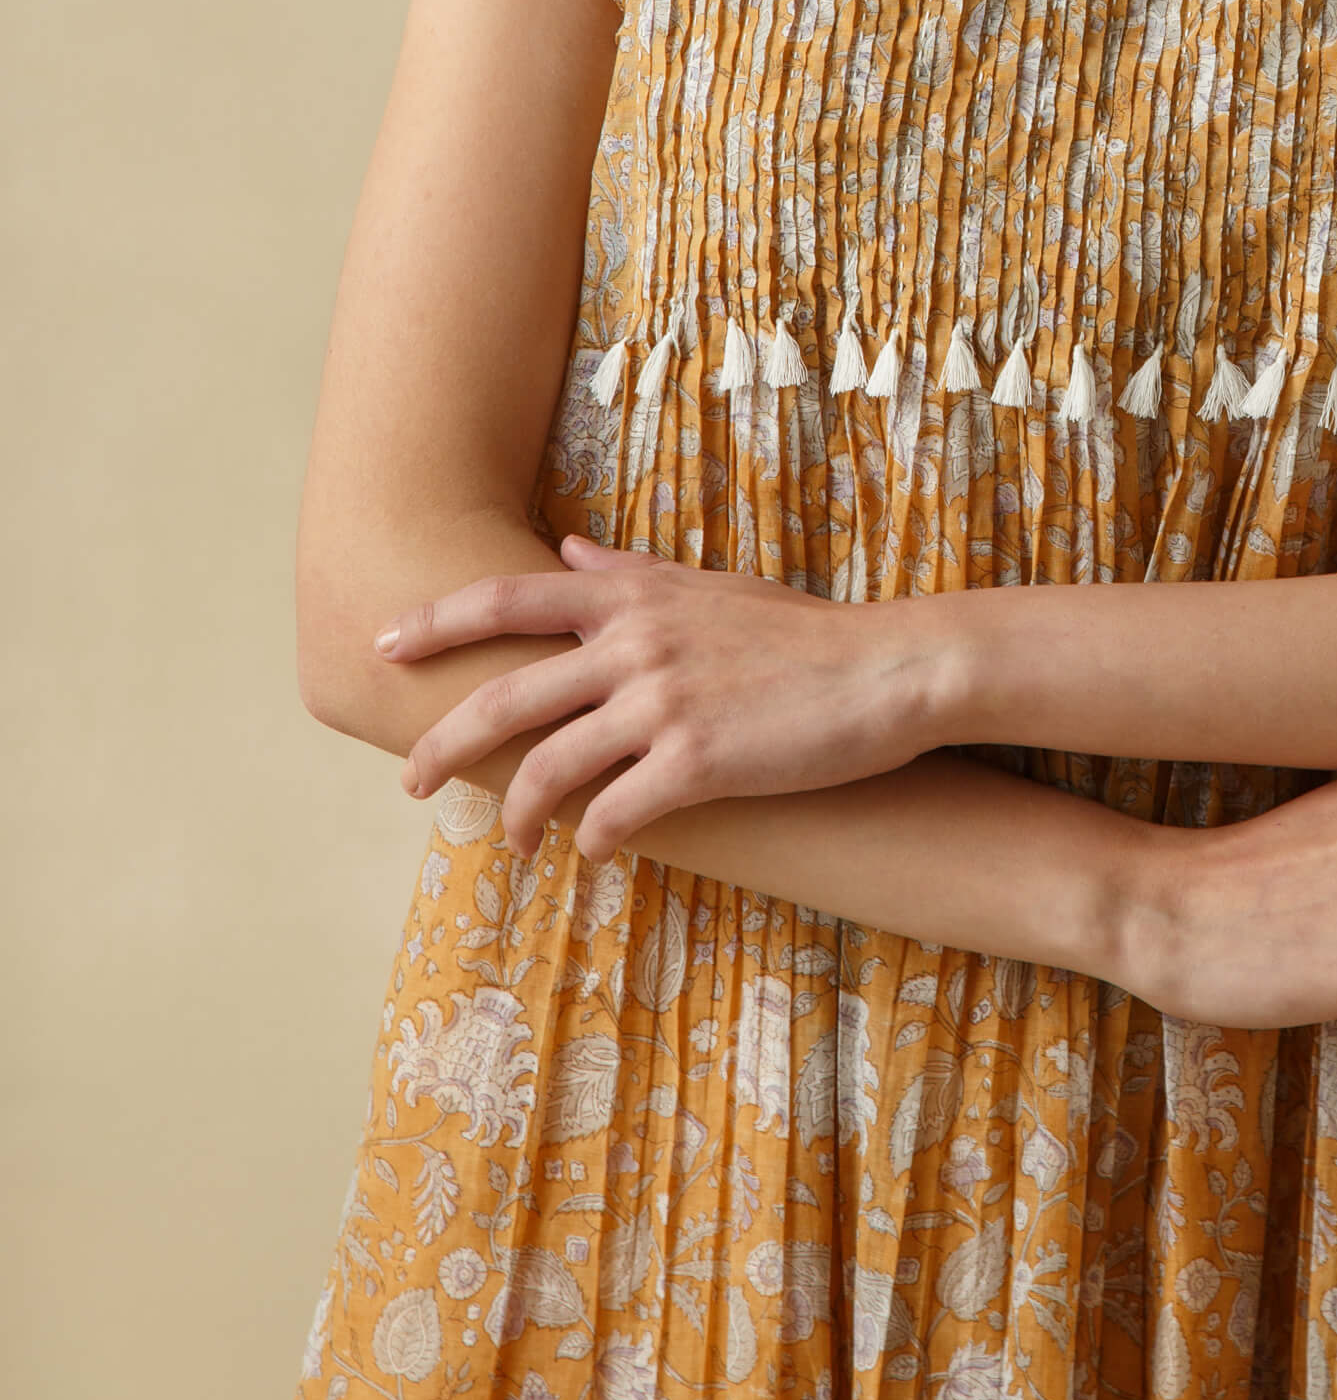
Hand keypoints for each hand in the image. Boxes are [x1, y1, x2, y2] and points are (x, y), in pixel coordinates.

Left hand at [383, 534, 945, 859]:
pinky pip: (616, 813)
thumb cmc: (804, 632)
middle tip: (411, 780)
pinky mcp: (698, 761)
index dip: (435, 620)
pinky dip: (596, 841)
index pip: (506, 596)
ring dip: (516, 813)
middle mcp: (634, 643)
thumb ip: (632, 571)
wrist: (888, 669)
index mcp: (632, 597)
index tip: (385, 645)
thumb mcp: (712, 588)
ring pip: (548, 767)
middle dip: (443, 742)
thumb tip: (569, 544)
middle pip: (504, 694)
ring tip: (514, 841)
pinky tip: (599, 855)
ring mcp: (663, 702)